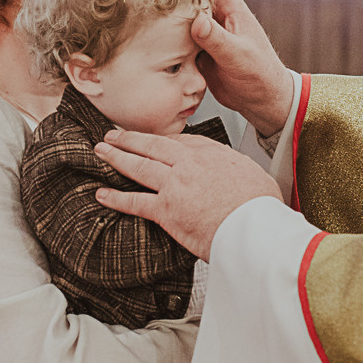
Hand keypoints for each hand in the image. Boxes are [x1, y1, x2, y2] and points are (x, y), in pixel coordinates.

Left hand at [93, 128, 279, 259]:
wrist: (255, 228)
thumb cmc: (260, 208)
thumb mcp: (257, 177)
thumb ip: (241, 172)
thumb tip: (243, 177)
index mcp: (212, 154)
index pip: (182, 142)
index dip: (163, 142)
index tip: (153, 141)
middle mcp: (190, 164)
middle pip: (153, 145)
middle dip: (130, 139)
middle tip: (114, 134)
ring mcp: (175, 185)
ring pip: (138, 165)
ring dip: (116, 157)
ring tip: (102, 150)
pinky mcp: (166, 210)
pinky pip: (135, 201)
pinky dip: (115, 198)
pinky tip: (102, 194)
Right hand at [152, 0, 293, 136]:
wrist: (264, 100)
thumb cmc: (260, 75)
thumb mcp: (239, 57)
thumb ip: (218, 40)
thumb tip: (197, 22)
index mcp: (230, 5)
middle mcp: (215, 11)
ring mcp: (205, 28)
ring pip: (178, 1)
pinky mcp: (197, 45)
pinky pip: (174, 26)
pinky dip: (158, 18)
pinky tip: (140, 16)